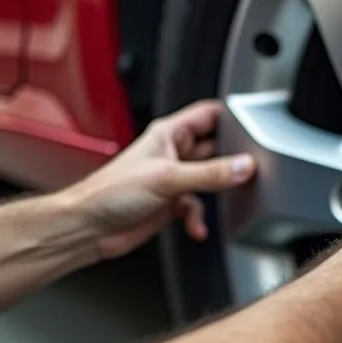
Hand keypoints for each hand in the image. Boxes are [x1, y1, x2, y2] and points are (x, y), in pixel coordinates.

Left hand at [64, 101, 256, 259]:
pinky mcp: (170, 203)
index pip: (208, 114)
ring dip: (217, 191)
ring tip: (225, 197)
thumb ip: (210, 173)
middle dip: (230, 159)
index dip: (231, 116)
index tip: (253, 126)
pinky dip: (200, 217)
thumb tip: (243, 166)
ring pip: (209, 178)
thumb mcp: (168, 178)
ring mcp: (173, 178)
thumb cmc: (109, 192)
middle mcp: (172, 153)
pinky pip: (197, 206)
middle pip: (214, 148)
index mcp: (169, 134)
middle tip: (248, 167)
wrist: (88, 228)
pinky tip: (196, 226)